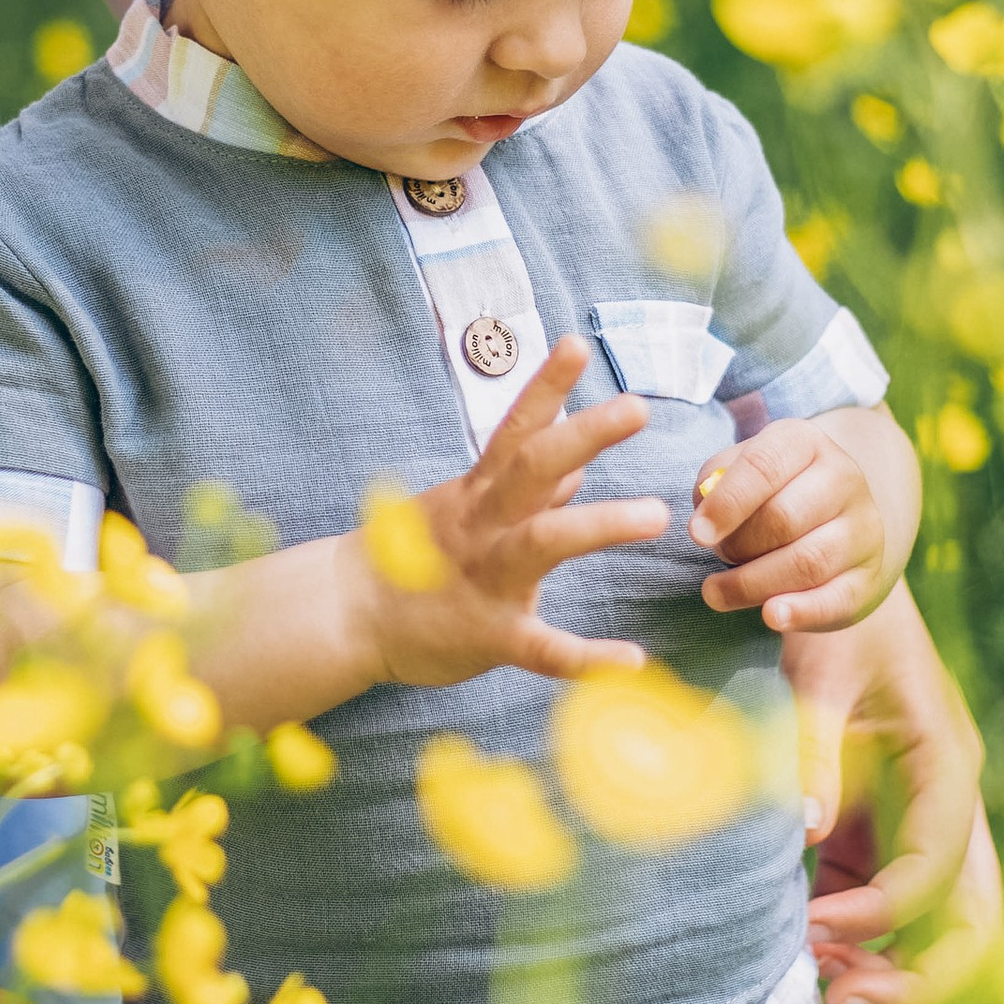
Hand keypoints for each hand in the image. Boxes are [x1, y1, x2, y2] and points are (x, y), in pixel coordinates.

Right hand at [364, 336, 669, 687]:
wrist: (348, 615)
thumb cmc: (411, 557)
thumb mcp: (463, 510)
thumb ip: (522, 490)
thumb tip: (576, 465)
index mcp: (478, 492)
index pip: (516, 428)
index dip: (546, 385)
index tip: (577, 344)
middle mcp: (483, 524)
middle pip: (533, 468)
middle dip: (584, 436)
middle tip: (637, 408)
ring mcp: (486, 578)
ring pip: (542, 543)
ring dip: (599, 524)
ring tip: (656, 515)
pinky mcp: (491, 635)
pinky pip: (543, 647)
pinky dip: (587, 656)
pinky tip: (631, 659)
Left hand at [692, 415, 896, 631]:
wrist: (832, 521)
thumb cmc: (768, 493)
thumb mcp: (739, 472)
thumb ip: (713, 485)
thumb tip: (705, 516)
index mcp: (805, 443)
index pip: (764, 466)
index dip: (727, 503)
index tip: (696, 534)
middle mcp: (843, 479)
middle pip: (782, 518)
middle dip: (737, 546)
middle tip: (717, 556)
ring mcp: (862, 530)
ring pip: (806, 562)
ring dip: (752, 584)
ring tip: (717, 593)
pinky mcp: (867, 578)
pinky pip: (835, 599)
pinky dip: (801, 612)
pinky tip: (771, 617)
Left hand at [784, 583, 998, 1003]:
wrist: (844, 583)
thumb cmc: (836, 620)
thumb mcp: (818, 668)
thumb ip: (812, 746)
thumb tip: (803, 829)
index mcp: (947, 763)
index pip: (937, 868)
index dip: (880, 914)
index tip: (809, 927)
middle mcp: (949, 803)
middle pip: (974, 921)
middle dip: (922, 977)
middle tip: (840, 998)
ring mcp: (919, 824)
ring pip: (939, 928)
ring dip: (892, 969)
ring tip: (820, 982)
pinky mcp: (879, 832)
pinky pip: (883, 908)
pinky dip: (854, 941)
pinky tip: (802, 942)